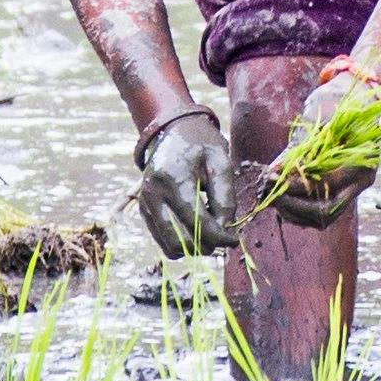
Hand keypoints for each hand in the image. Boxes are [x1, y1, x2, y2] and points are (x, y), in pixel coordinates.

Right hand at [138, 113, 239, 257]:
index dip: (218, 236)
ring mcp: (145, 204)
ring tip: (211, 232)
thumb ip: (225, 197)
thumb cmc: (202, 146)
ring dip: (195, 247)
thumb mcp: (221, 164)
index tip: (235, 240)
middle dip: (206, 245)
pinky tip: (198, 229)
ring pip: (170, 246)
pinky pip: (163, 241)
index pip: (196, 220)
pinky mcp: (144, 211)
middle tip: (224, 237)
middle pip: (179, 240)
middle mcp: (152, 193)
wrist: (175, 133)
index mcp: (172, 178)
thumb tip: (224, 229)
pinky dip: (183, 243)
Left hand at [269, 73, 380, 228]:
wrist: (360, 99)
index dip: (294, 185)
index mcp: (360, 160)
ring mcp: (354, 188)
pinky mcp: (344, 190)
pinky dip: (300, 210)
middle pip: (325, 211)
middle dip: (292, 205)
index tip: (269, 176)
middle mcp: (361, 180)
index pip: (326, 185)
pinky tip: (282, 198)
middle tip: (267, 191)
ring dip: (293, 211)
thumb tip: (276, 170)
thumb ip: (300, 146)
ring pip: (323, 217)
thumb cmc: (339, 101)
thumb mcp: (319, 115)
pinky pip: (322, 213)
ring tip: (270, 195)